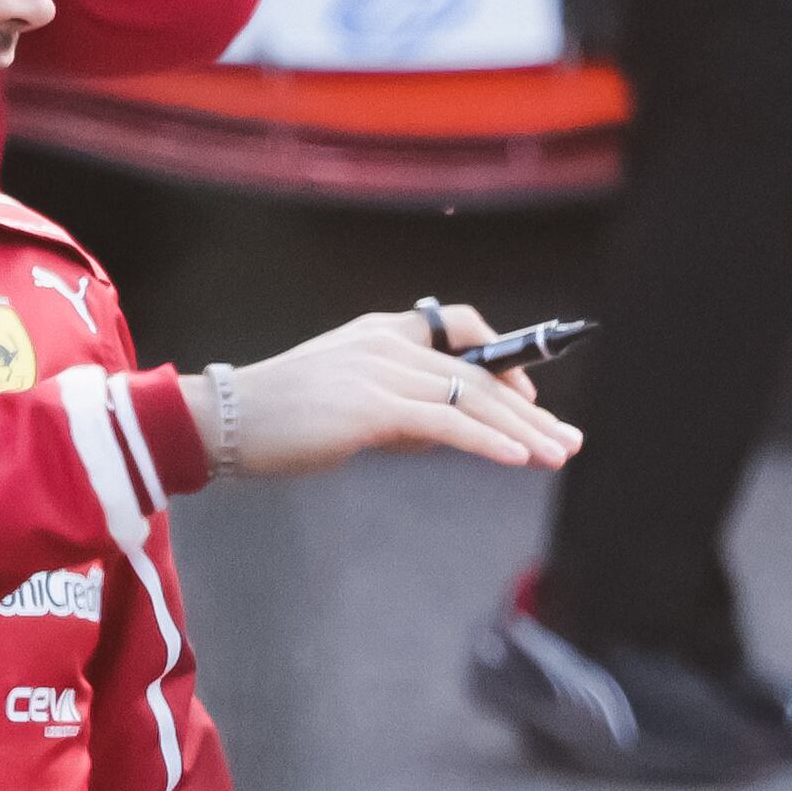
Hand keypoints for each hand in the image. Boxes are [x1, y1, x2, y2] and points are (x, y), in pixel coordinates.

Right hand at [213, 304, 577, 480]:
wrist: (224, 421)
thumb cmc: (281, 416)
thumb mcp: (349, 401)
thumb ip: (401, 409)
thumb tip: (452, 434)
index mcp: (383, 332)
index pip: (461, 331)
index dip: (504, 362)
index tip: (532, 401)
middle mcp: (388, 342)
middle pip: (478, 373)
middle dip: (530, 412)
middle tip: (567, 441)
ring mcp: (380, 371)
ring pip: (470, 399)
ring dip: (520, 432)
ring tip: (555, 455)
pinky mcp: (371, 406)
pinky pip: (444, 422)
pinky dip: (485, 441)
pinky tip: (515, 459)